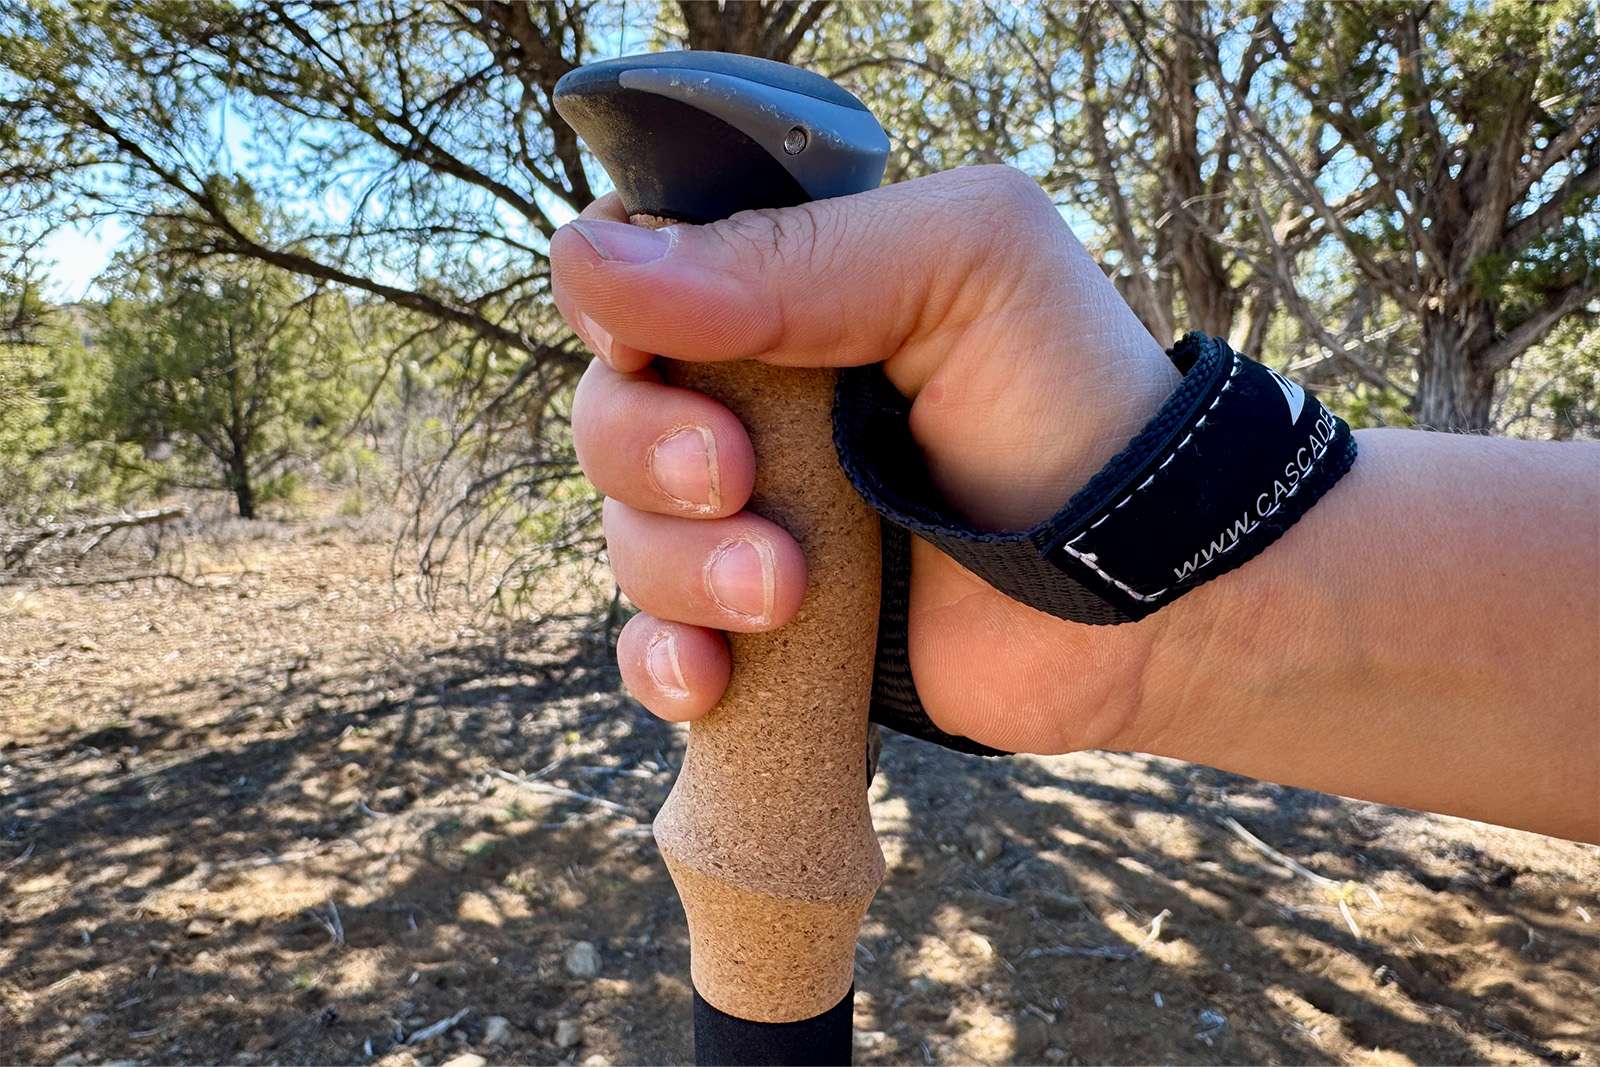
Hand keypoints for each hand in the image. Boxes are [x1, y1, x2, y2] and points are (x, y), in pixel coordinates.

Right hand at [551, 165, 1181, 753]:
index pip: (633, 277)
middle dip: (646, 451)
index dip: (618, 312)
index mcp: (792, 296)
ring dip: (680, 568)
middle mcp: (760, 405)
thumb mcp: (960, 266)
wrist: (1152, 595)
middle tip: (741, 474)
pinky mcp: (769, 637)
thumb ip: (788, 257)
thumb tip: (589, 261)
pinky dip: (663, 665)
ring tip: (790, 589)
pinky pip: (653, 652)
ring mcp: (758, 524)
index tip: (654, 346)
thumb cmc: (1077, 405)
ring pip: (627, 539)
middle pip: (608, 414)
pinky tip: (716, 675)